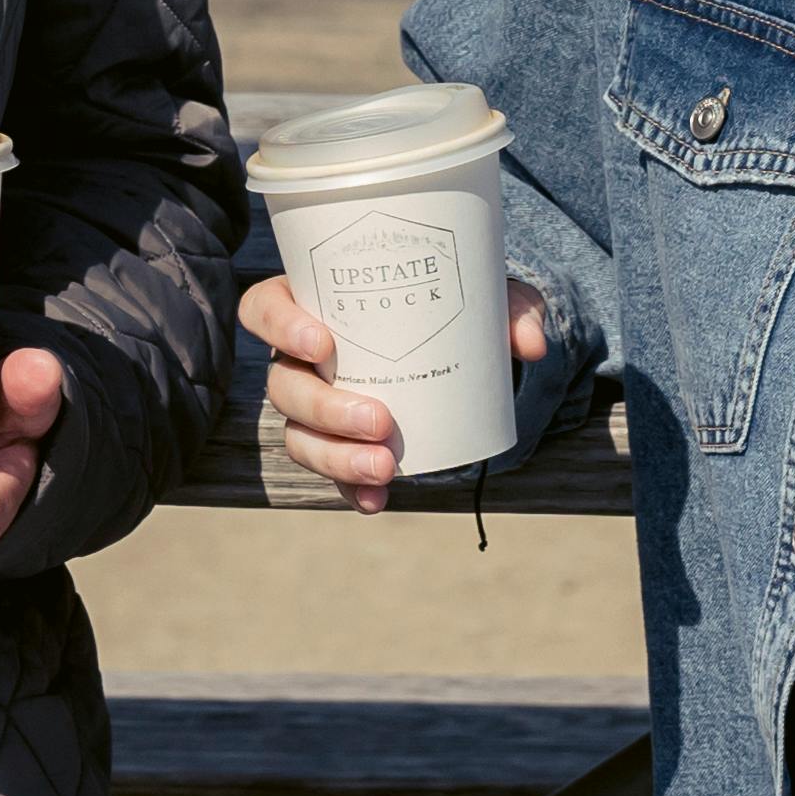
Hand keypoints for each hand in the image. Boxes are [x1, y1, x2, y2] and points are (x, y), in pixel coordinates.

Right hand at [241, 271, 547, 511]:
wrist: (457, 346)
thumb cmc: (449, 304)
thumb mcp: (480, 295)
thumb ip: (509, 307)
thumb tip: (530, 344)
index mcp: (313, 302)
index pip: (264, 307)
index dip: (279, 325)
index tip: (323, 343)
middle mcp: (300, 358)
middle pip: (283, 385)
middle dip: (325, 410)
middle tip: (380, 420)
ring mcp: (313, 406)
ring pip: (298, 435)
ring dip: (335, 457)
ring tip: (385, 466)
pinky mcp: (336, 445)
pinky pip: (329, 472)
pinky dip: (351, 489)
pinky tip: (377, 500)